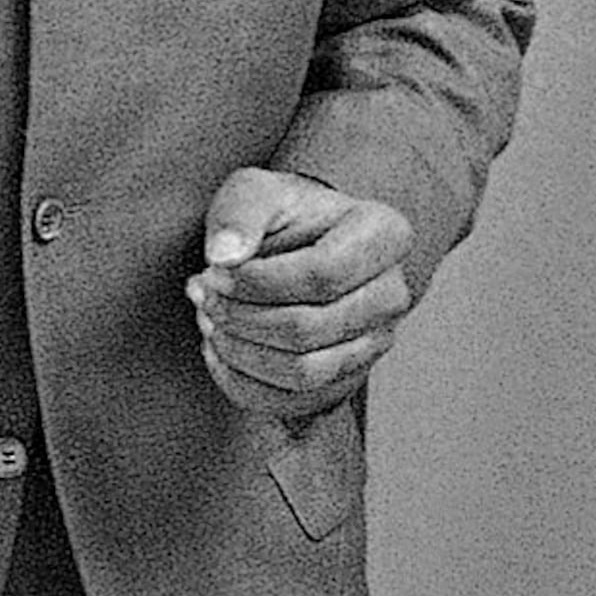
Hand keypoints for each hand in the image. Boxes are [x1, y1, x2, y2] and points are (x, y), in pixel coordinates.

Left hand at [189, 168, 415, 427]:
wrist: (301, 244)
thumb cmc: (282, 215)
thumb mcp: (256, 191)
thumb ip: (239, 212)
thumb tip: (223, 256)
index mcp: (385, 235)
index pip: (322, 275)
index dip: (257, 283)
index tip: (213, 272)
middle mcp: (393, 295)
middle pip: (310, 330)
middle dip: (241, 318)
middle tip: (202, 296)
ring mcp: (376, 343)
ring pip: (304, 374)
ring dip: (240, 353)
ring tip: (210, 320)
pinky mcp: (349, 379)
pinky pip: (294, 404)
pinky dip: (244, 384)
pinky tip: (220, 350)